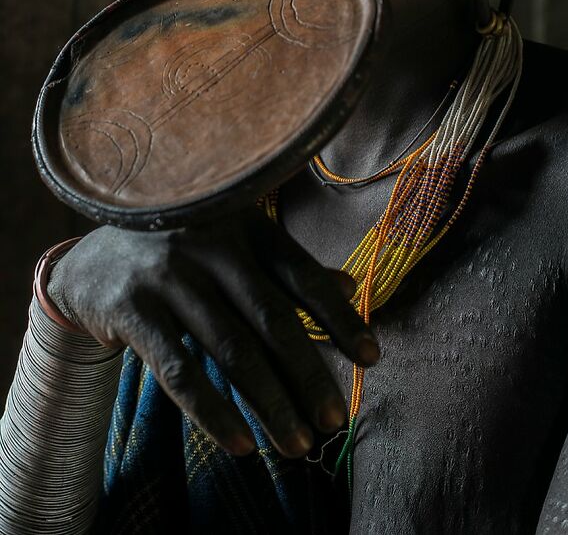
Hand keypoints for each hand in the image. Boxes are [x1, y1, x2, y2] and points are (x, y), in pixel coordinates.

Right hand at [46, 208, 379, 457]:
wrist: (92, 256)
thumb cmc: (185, 252)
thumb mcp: (238, 245)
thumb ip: (288, 268)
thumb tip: (350, 286)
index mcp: (247, 227)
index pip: (303, 277)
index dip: (340, 318)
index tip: (371, 359)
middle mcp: (213, 246)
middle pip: (273, 319)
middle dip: (309, 375)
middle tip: (335, 421)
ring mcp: (171, 276)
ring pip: (232, 351)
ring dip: (270, 404)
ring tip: (299, 444)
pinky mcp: (133, 310)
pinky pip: (180, 371)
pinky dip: (213, 412)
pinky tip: (241, 444)